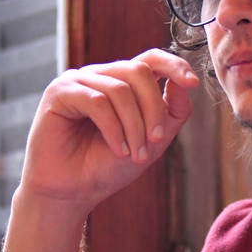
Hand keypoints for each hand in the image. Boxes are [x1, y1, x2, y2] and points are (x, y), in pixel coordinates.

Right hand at [17, 48, 199, 217]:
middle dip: (153, 109)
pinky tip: (117, 149)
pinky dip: (113, 128)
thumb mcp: (152, 141)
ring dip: (134, 126)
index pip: (150, 59)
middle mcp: (99, 76)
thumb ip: (172, 112)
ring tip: (134, 154)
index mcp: (121, 82)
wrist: (72, 193)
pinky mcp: (59, 93)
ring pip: (119, 89)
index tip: (193, 82)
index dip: (173, 64)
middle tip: (155, 141)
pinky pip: (96, 101)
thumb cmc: (107, 166)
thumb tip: (186, 83)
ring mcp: (77, 81)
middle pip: (139, 71)